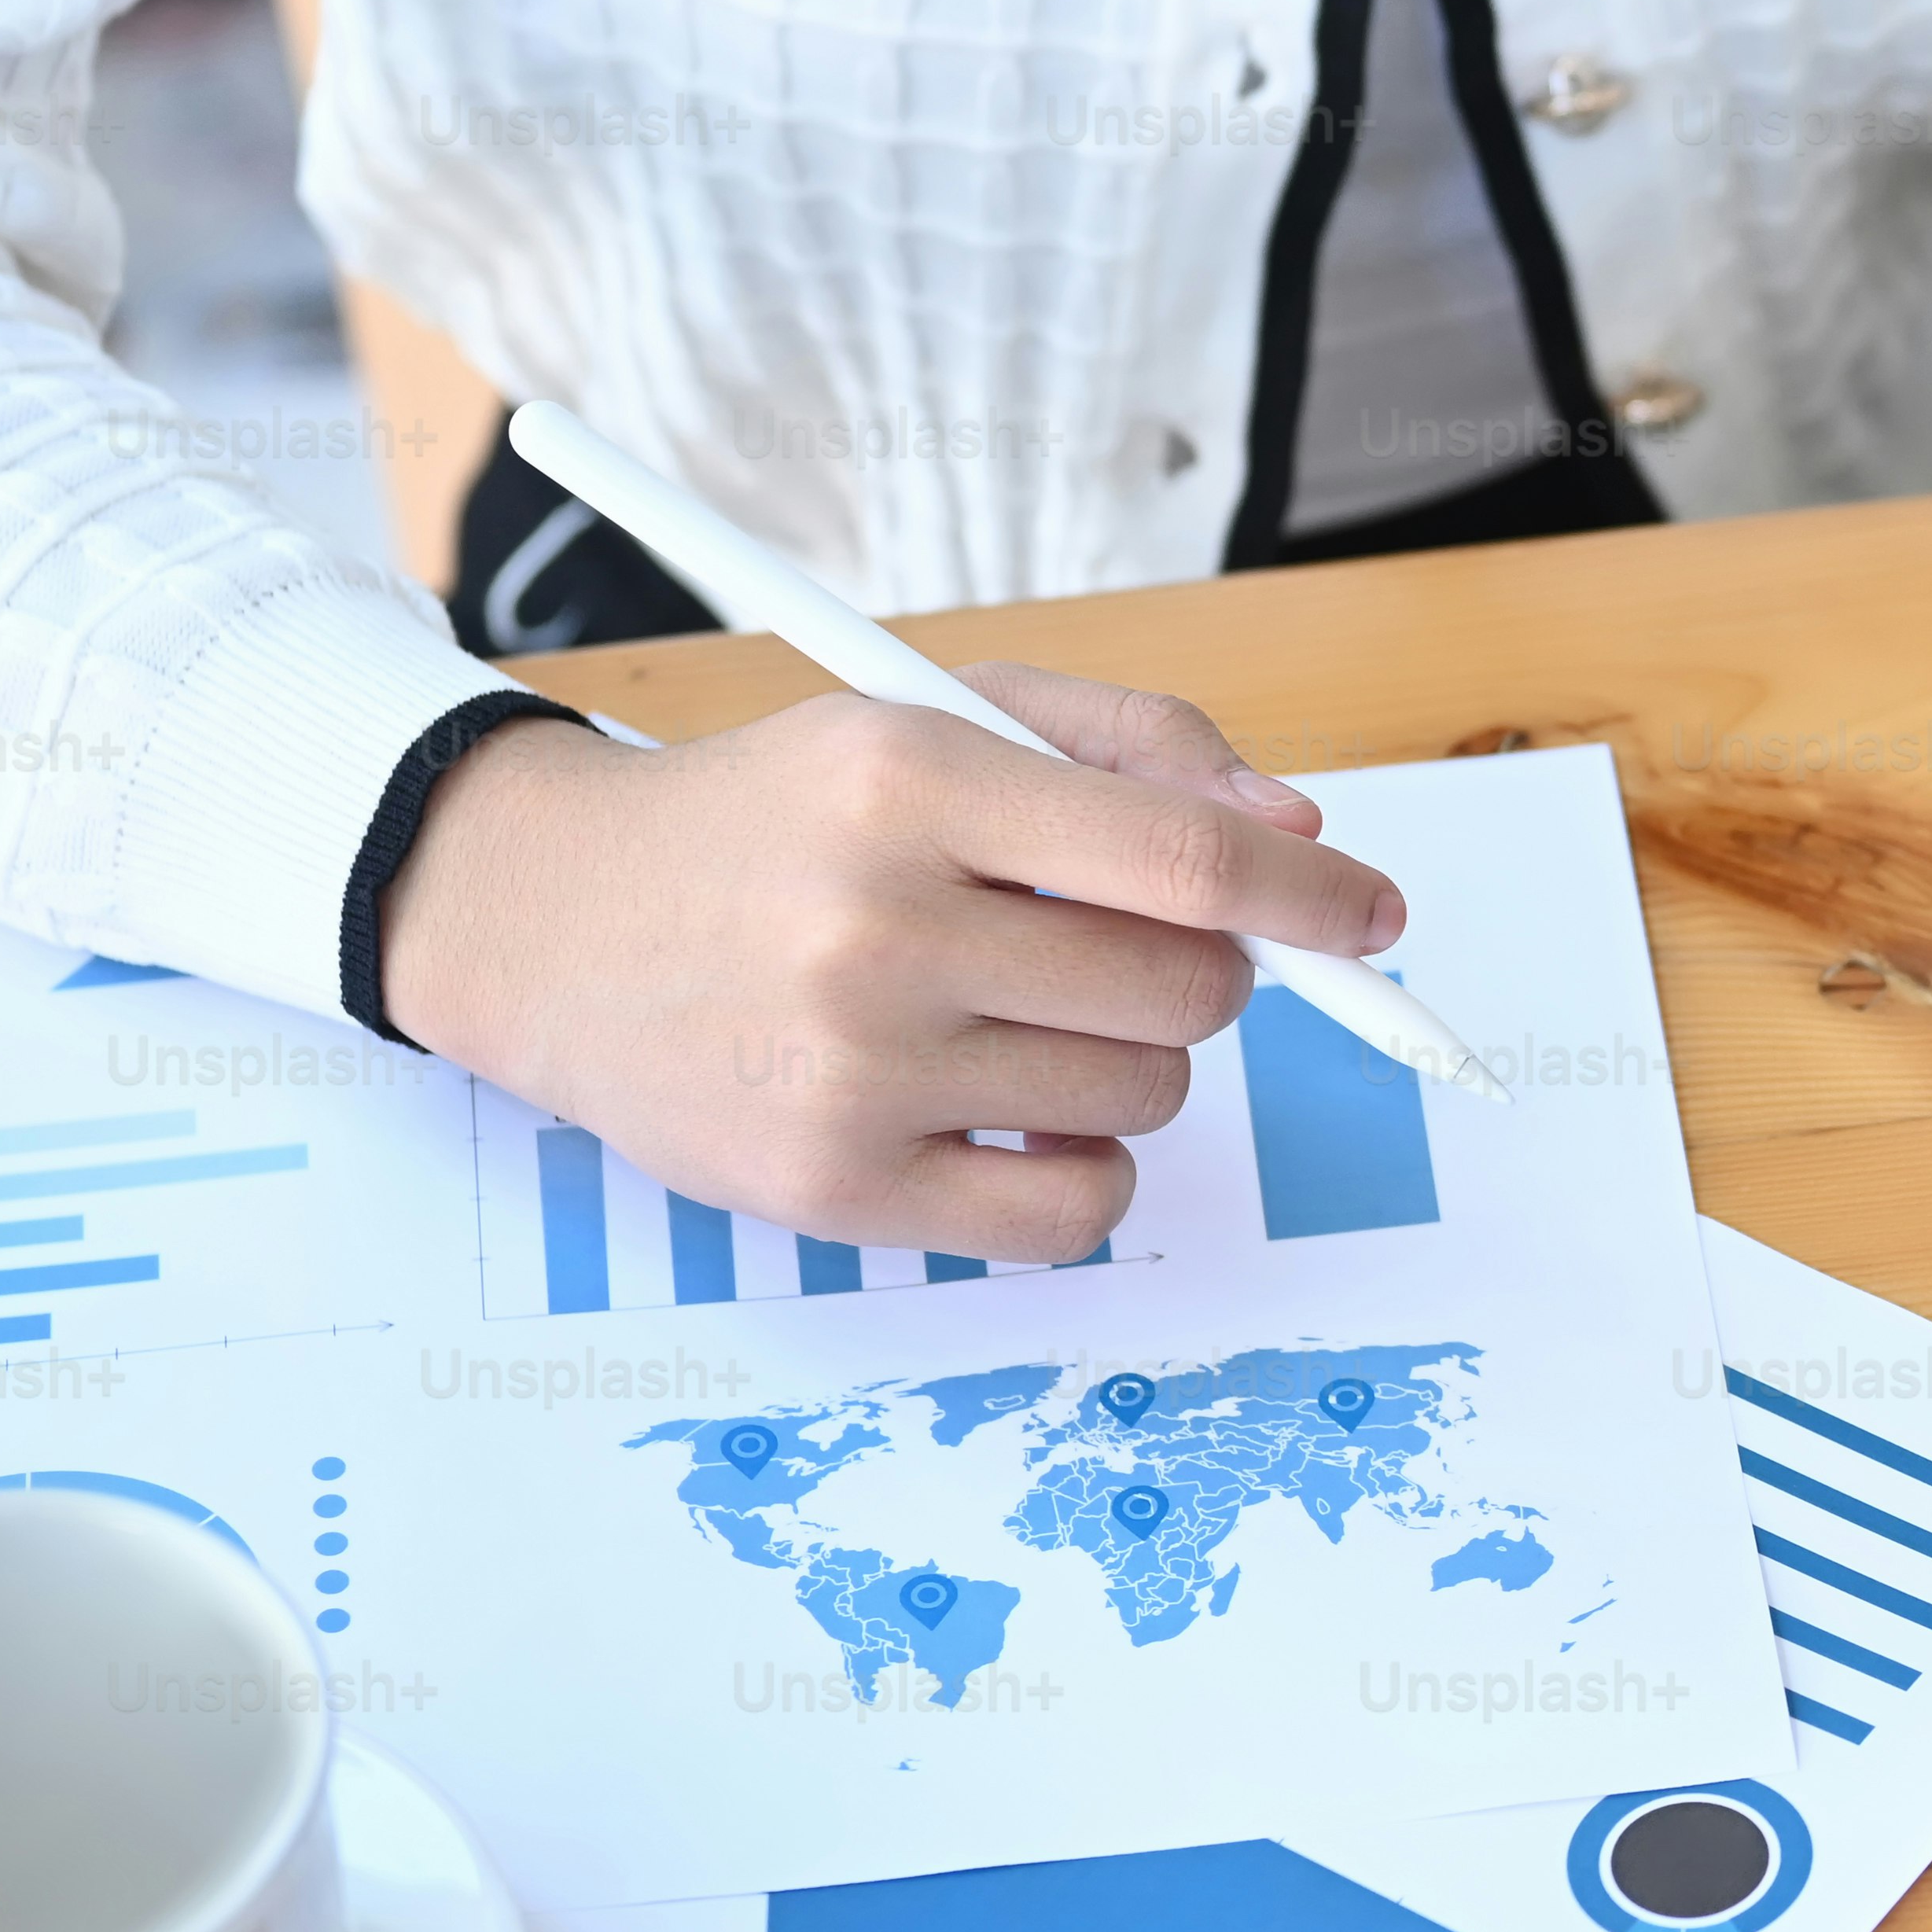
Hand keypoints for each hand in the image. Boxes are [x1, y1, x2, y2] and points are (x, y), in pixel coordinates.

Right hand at [374, 668, 1402, 1264]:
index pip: (1182, 859)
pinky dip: (1088, 1171)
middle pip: (1187, 990)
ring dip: (1130, 1061)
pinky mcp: (832, 1190)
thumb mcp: (936, 718)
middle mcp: (878, 927)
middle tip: (1113, 946)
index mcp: (910, 780)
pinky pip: (1076, 1213)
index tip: (1374, 916)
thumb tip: (1296, 837)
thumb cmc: (781, 816)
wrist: (556, 922)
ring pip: (1145, 1099)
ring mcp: (853, 1071)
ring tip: (1018, 1013)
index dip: (1314, 895)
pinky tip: (1013, 1113)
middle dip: (1198, 968)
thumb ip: (1132, 750)